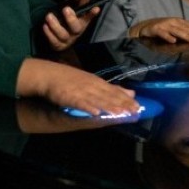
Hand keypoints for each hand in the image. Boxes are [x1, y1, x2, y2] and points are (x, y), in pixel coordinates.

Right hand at [17, 57, 141, 117]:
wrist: (50, 74)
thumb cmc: (71, 78)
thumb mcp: (93, 81)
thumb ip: (111, 88)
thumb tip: (131, 92)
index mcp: (97, 82)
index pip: (115, 92)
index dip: (126, 100)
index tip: (138, 107)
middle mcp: (92, 85)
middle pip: (109, 96)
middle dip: (122, 104)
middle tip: (134, 111)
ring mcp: (81, 91)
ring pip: (97, 99)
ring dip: (109, 106)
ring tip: (120, 113)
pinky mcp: (70, 96)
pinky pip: (80, 103)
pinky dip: (88, 107)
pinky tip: (96, 113)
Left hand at [42, 0, 95, 50]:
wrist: (58, 31)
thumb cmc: (68, 14)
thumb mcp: (72, 2)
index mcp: (82, 20)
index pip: (89, 16)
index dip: (92, 13)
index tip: (95, 8)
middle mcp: (76, 30)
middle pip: (76, 28)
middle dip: (71, 19)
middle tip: (66, 9)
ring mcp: (67, 39)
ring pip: (63, 35)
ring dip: (56, 26)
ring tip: (48, 16)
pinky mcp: (58, 44)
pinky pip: (54, 41)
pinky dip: (49, 34)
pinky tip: (45, 26)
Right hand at [131, 16, 188, 43]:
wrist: (145, 27)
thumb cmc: (162, 27)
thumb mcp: (175, 26)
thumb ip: (187, 26)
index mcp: (177, 21)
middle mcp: (172, 22)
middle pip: (185, 28)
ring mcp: (164, 25)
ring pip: (176, 31)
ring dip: (185, 35)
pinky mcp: (156, 29)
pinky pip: (163, 34)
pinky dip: (168, 37)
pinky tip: (173, 41)